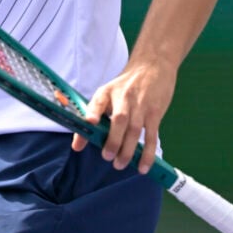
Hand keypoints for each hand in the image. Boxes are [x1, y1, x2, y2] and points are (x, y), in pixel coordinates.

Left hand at [70, 56, 177, 173]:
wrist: (153, 66)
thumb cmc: (125, 85)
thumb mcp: (107, 93)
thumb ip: (94, 117)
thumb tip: (77, 146)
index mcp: (107, 92)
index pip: (98, 103)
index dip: (93, 112)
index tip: (90, 123)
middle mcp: (124, 98)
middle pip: (119, 120)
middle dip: (113, 140)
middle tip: (107, 157)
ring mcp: (141, 106)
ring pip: (135, 130)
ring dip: (128, 150)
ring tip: (120, 165)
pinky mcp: (155, 113)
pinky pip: (151, 136)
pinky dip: (148, 153)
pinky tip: (143, 166)